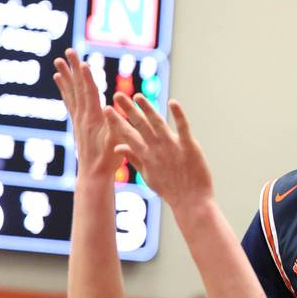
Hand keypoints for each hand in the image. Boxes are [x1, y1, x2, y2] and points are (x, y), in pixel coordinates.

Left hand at [53, 49, 123, 179]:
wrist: (94, 174)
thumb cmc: (110, 160)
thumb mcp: (118, 143)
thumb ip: (116, 126)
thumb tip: (111, 110)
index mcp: (94, 119)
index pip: (89, 94)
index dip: (87, 78)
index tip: (82, 62)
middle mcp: (83, 116)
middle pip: (77, 88)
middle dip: (73, 69)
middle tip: (68, 52)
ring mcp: (78, 119)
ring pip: (71, 92)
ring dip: (65, 76)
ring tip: (58, 62)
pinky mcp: (77, 123)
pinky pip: (69, 101)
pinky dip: (65, 89)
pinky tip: (60, 80)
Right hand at [108, 94, 212, 213]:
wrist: (191, 202)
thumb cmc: (169, 188)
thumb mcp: (147, 174)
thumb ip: (133, 158)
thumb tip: (117, 148)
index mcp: (146, 156)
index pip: (127, 135)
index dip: (116, 121)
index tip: (106, 109)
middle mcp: (156, 149)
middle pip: (140, 125)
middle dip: (128, 109)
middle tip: (117, 95)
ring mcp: (172, 147)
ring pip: (158, 123)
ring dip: (148, 108)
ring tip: (138, 96)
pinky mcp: (189, 147)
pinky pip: (183, 128)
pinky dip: (178, 115)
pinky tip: (172, 102)